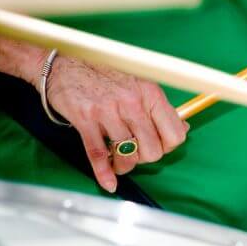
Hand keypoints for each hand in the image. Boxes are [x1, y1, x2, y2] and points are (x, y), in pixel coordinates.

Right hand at [46, 57, 186, 192]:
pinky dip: (104, 173)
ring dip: (124, 165)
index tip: (158, 146)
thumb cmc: (105, 76)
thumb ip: (160, 108)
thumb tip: (183, 128)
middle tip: (135, 152)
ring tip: (118, 160)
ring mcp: (108, 111)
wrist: (63, 63)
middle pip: (153, 151)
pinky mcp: (85, 119)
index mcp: (150, 94)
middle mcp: (132, 102)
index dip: (167, 147)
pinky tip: (109, 182)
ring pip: (128, 156)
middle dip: (145, 157)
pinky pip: (98, 155)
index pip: (175, 135)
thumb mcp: (139, 85)